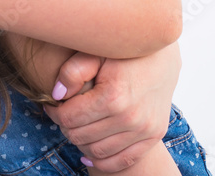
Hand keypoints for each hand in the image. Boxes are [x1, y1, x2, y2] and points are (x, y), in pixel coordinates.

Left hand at [45, 43, 180, 171]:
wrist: (162, 56)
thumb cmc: (124, 53)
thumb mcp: (96, 53)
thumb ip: (73, 71)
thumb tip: (56, 95)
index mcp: (113, 96)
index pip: (69, 118)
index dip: (54, 112)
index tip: (52, 104)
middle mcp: (130, 117)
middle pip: (80, 137)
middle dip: (66, 127)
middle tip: (64, 114)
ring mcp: (144, 129)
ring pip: (97, 152)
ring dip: (81, 143)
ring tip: (77, 127)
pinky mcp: (154, 136)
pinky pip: (122, 161)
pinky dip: (103, 162)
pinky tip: (90, 153)